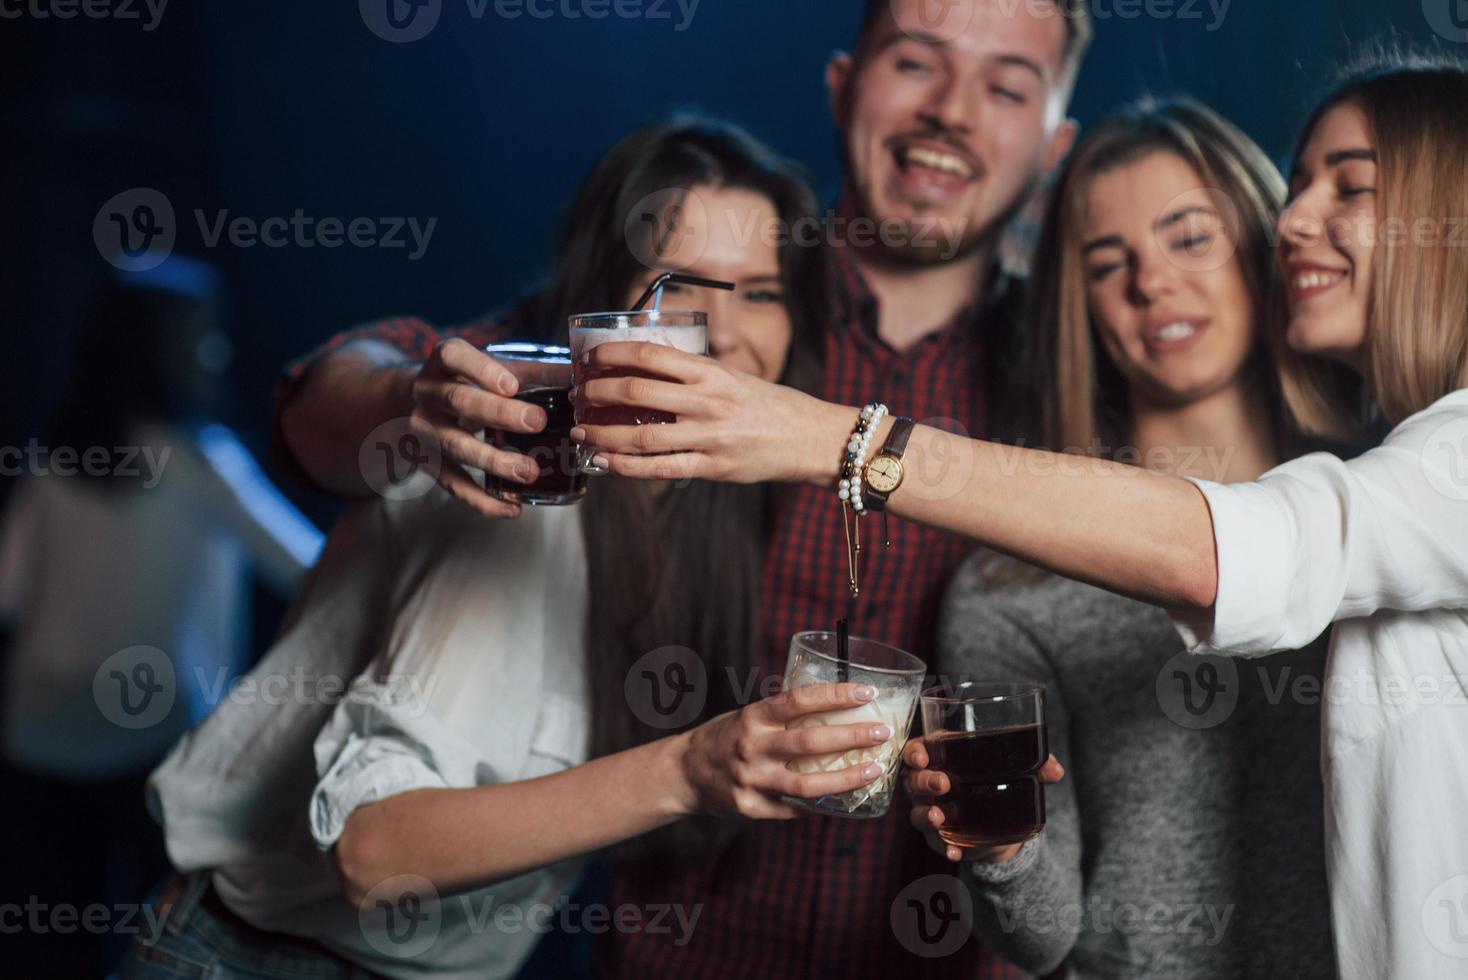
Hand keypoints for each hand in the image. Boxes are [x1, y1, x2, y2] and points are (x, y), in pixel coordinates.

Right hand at [408, 338, 547, 517]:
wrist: (420, 402)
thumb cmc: (472, 381)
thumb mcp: (494, 368)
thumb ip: (533, 373)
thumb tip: (579, 378)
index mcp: (444, 360)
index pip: (454, 356)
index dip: (482, 371)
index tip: (512, 386)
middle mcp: (428, 392)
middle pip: (460, 401)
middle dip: (498, 414)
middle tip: (536, 422)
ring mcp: (424, 429)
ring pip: (456, 446)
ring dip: (494, 461)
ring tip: (529, 472)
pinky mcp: (429, 462)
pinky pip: (453, 484)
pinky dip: (482, 500)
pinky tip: (512, 509)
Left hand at [568, 341, 849, 486]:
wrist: (813, 438)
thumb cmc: (772, 405)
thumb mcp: (734, 377)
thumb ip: (694, 374)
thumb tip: (647, 368)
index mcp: (711, 371)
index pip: (649, 354)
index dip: (610, 354)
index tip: (589, 359)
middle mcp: (707, 401)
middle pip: (635, 393)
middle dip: (596, 394)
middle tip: (576, 395)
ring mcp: (709, 436)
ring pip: (640, 437)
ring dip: (601, 434)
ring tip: (581, 432)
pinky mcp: (712, 468)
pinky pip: (660, 470)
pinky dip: (626, 468)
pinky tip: (605, 464)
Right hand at [675, 682, 895, 819]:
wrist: (684, 773)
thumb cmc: (727, 737)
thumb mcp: (748, 716)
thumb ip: (782, 716)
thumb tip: (835, 707)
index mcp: (753, 717)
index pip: (799, 699)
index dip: (835, 695)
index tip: (866, 692)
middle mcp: (752, 747)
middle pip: (810, 741)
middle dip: (852, 736)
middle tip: (882, 732)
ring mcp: (752, 780)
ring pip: (808, 783)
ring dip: (847, 778)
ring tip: (874, 770)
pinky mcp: (752, 808)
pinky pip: (795, 809)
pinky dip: (823, 805)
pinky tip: (847, 801)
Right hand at [902, 737, 1065, 862]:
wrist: (1005, 822)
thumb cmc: (1001, 780)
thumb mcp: (1017, 769)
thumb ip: (1037, 766)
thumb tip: (1055, 772)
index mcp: (942, 756)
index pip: (918, 748)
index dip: (915, 751)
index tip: (922, 756)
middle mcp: (930, 783)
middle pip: (913, 779)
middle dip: (924, 781)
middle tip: (942, 784)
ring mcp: (932, 811)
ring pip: (917, 812)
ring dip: (926, 814)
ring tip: (939, 819)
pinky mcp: (940, 838)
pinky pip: (935, 843)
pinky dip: (944, 848)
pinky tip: (954, 852)